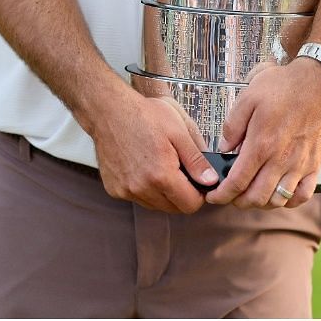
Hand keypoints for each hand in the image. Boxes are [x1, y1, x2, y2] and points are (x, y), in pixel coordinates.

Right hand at [84, 91, 214, 213]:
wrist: (109, 111)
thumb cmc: (145, 116)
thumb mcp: (180, 132)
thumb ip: (196, 161)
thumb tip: (211, 181)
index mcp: (160, 176)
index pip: (190, 205)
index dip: (199, 194)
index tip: (200, 180)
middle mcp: (140, 189)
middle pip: (173, 208)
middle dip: (183, 194)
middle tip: (182, 170)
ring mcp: (125, 191)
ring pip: (156, 205)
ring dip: (164, 193)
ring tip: (163, 165)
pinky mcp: (114, 189)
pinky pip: (138, 198)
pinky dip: (146, 189)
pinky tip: (146, 167)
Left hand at [205, 56, 320, 209]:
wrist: (320, 80)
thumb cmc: (285, 86)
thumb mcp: (248, 97)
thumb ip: (232, 126)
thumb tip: (225, 149)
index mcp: (262, 144)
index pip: (236, 183)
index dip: (221, 195)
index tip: (213, 196)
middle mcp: (282, 159)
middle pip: (256, 197)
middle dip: (237, 201)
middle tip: (230, 194)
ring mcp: (301, 163)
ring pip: (277, 200)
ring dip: (261, 203)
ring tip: (252, 193)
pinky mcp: (315, 163)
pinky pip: (303, 194)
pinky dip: (289, 201)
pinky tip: (280, 193)